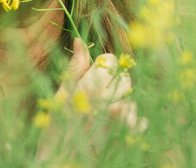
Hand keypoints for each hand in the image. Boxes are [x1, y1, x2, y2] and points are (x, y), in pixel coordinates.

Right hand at [36, 38, 140, 161]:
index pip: (110, 59)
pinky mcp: (131, 136)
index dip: (101, 66)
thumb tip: (80, 40)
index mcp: (91, 87)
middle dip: (112, 83)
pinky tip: (111, 129)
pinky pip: (139, 119)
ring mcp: (123, 120)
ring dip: (120, 104)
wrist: (61, 165)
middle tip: (96, 98)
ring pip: (130, 97)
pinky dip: (129, 122)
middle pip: (124, 77)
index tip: (92, 76)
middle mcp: (110, 100)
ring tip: (101, 117)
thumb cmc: (55, 131)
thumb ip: (74, 67)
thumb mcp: (60, 96)